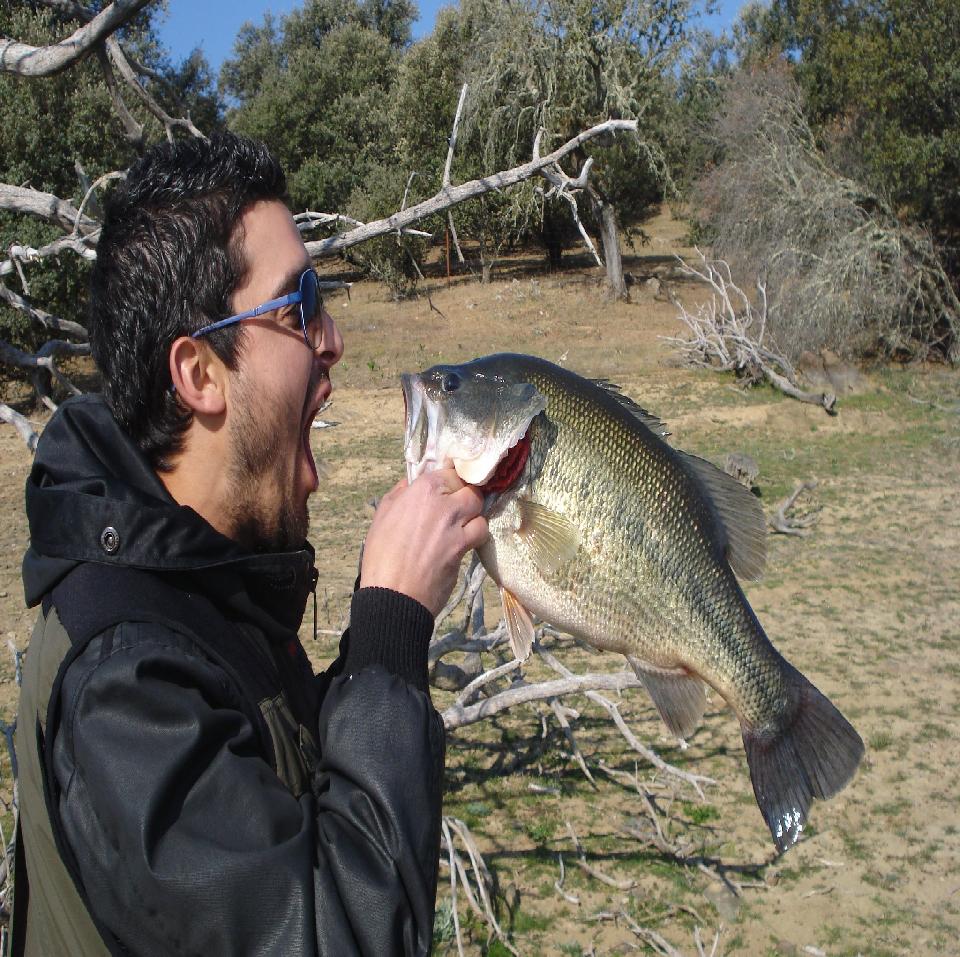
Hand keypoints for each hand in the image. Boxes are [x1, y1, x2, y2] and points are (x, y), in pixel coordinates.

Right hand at [359, 469, 487, 616]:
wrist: (393, 595)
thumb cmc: (381, 555)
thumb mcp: (382, 516)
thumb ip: (399, 494)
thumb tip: (409, 483)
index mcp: (423, 490)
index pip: (450, 473)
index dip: (451, 482)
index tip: (448, 490)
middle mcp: (444, 504)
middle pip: (470, 490)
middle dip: (466, 498)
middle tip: (456, 509)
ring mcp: (457, 526)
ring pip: (480, 511)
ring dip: (473, 517)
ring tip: (462, 527)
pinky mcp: (465, 548)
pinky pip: (480, 533)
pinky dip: (476, 536)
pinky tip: (465, 542)